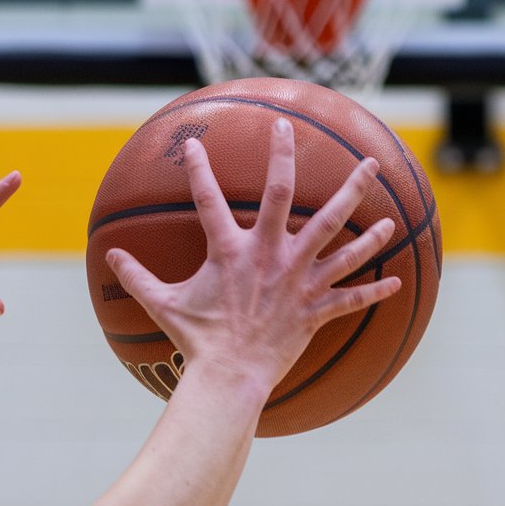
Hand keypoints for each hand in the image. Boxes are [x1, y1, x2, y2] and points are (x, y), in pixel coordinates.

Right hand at [105, 117, 401, 392]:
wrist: (230, 376)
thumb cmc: (198, 341)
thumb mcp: (163, 305)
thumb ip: (138, 278)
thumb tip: (108, 259)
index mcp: (231, 251)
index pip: (208, 200)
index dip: (197, 171)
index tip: (192, 146)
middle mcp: (269, 256)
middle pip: (284, 195)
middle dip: (286, 158)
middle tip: (292, 129)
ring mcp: (298, 280)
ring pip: (338, 240)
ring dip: (362, 221)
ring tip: (382, 201)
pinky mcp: (315, 308)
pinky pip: (352, 298)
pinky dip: (374, 291)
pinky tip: (397, 282)